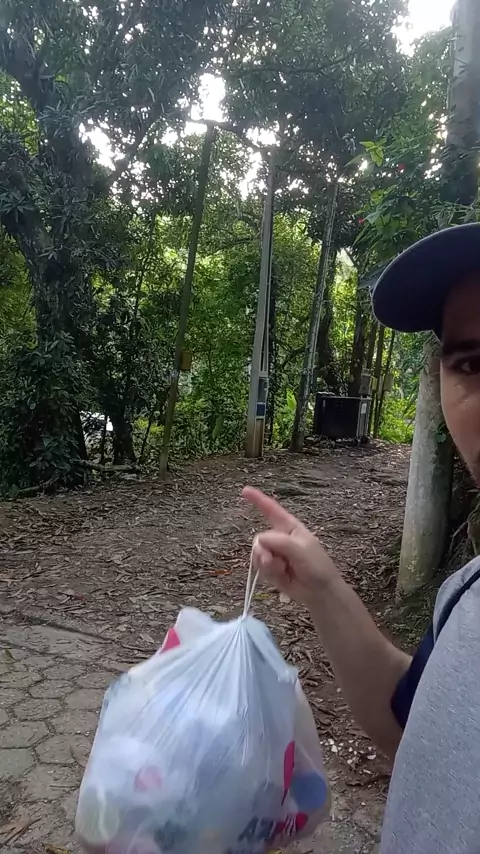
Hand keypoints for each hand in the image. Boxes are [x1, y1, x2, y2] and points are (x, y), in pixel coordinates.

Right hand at [242, 486, 339, 606]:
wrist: (319, 592)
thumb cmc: (316, 566)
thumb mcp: (301, 549)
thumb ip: (280, 542)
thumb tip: (260, 541)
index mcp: (290, 527)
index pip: (272, 510)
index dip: (258, 499)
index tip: (244, 490)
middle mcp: (279, 538)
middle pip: (260, 538)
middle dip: (264, 550)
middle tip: (275, 561)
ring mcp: (274, 554)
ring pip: (257, 553)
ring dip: (266, 563)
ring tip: (281, 570)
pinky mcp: (270, 569)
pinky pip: (259, 567)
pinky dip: (267, 572)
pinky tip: (280, 576)